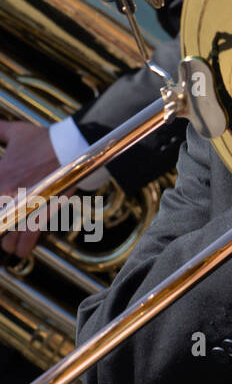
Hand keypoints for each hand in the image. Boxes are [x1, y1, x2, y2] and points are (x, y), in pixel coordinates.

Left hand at [0, 121, 59, 256]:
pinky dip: (22, 247)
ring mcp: (23, 205)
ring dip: (7, 241)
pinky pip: (27, 238)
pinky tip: (20, 251)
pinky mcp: (41, 212)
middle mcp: (5, 194)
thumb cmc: (46, 139)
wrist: (73, 146)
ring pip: (6, 235)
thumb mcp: (17, 132)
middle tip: (4, 225)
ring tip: (8, 242)